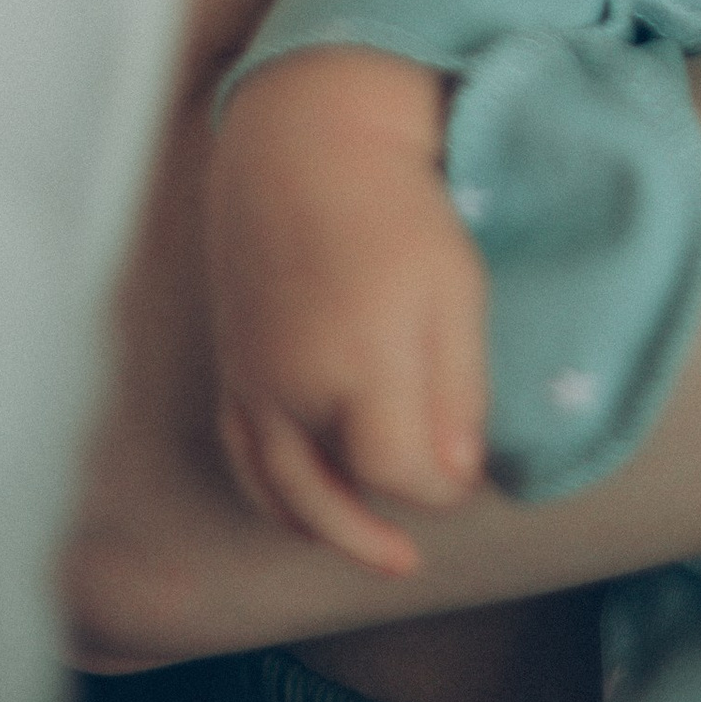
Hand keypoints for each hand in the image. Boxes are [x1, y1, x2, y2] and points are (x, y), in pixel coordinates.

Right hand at [205, 45, 492, 578]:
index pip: (400, 472)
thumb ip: (458, 391)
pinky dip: (271, 492)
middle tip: (408, 560)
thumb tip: (457, 481)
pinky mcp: (231, 364)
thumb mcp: (455, 289)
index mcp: (356, 364)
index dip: (441, 489)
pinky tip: (303, 503)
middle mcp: (291, 385)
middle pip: (324, 503)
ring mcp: (251, 379)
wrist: (306, 140)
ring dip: (317, 528)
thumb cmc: (396, 206)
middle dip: (371, 538)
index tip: (469, 475)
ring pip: (273, 489)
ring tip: (359, 548)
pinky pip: (242, 453)